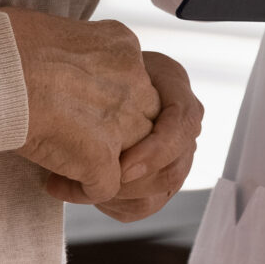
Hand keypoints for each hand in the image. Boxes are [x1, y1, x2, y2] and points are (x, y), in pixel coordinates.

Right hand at [1, 9, 158, 202]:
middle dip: (122, 145)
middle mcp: (133, 82)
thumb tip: (59, 72)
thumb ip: (77, 56)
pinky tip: (54, 185)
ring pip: (139, 163)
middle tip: (83, 152)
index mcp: (123, 47)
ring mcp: (122, 121)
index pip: (136, 88)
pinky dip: (81, 193)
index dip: (110, 109)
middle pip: (148, 124)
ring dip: (110, 174)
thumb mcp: (58, 32)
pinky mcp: (101, 157)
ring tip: (74, 176)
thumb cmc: (4, 44)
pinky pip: (106, 189)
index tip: (76, 114)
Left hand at [43, 52, 203, 220]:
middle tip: (91, 184)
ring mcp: (178, 155)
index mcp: (176, 90)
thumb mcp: (109, 58)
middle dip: (131, 183)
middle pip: (174, 167)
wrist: (101, 81)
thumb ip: (115, 77)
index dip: (155, 151)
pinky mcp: (161, 179)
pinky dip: (116, 205)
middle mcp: (184, 126)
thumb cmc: (101, 67)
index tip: (121, 167)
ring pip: (159, 190)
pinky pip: (146, 205)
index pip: (182, 125)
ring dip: (119, 195)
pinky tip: (90, 193)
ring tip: (80, 187)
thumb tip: (103, 109)